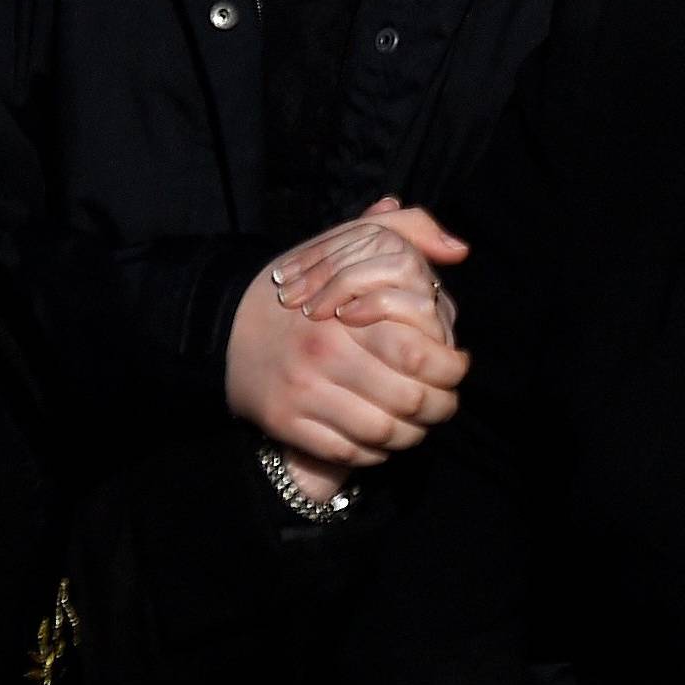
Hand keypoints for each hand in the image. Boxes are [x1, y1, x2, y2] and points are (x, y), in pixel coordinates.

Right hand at [226, 203, 469, 469]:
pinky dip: (376, 451)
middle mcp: (324, 355)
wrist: (225, 324)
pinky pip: (348, 452)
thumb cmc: (307, 287)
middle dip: (441, 406)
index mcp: (345, 312)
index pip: (419, 354)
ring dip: (413, 434)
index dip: (451, 369)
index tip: (458, 365)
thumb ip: (410, 232)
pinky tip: (384, 436)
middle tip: (447, 400)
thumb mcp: (354, 242)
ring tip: (421, 421)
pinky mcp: (286, 423)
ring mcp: (302, 393)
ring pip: (383, 433)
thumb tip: (459, 249)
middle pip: (408, 400)